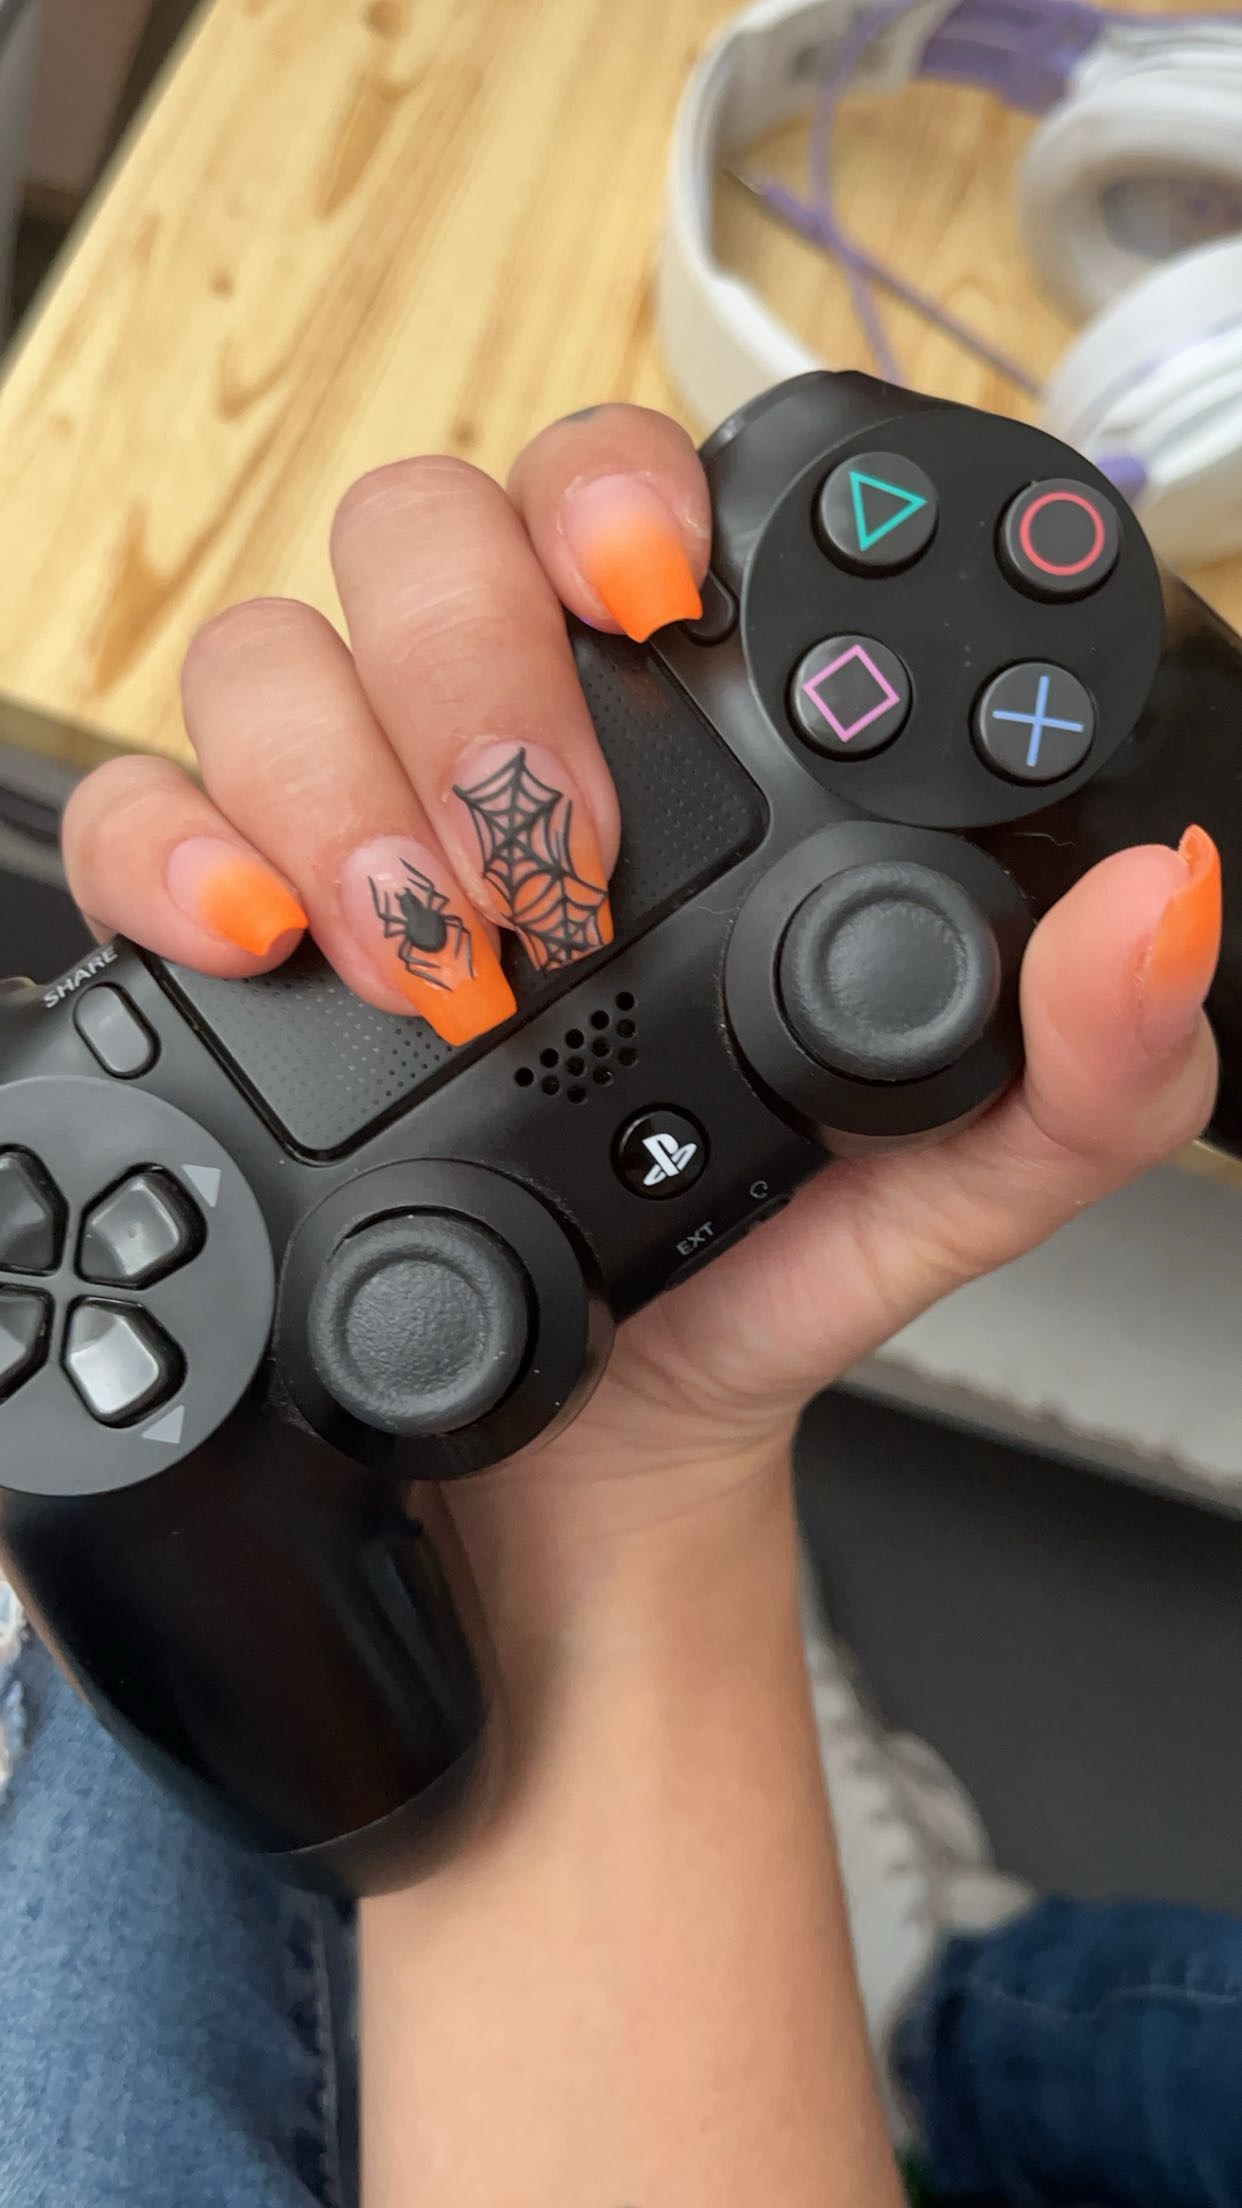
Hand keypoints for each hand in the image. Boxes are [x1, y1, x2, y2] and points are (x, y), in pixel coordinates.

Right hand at [62, 406, 1221, 1537]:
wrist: (593, 1455)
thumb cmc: (759, 1276)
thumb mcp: (955, 1179)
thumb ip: (1090, 1062)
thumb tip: (1162, 906)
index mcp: (688, 766)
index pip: (621, 509)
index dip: (619, 497)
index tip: (655, 595)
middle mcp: (509, 766)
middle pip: (425, 538)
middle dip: (480, 681)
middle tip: (556, 873)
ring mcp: (362, 839)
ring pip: (274, 650)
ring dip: (345, 780)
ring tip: (432, 959)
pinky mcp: (235, 947)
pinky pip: (145, 818)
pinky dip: (178, 855)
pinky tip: (263, 944)